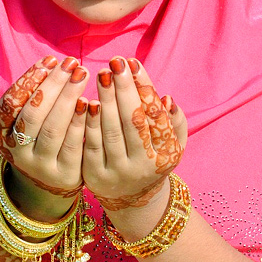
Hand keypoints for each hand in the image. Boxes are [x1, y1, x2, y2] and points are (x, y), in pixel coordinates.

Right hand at [0, 55, 88, 220]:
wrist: (55, 180)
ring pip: (52, 129)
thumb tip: (54, 62)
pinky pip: (73, 145)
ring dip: (68, 98)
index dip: (30, 80)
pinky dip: (81, 122)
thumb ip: (36, 96)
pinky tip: (91, 103)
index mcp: (1, 134)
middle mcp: (17, 152)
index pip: (11, 103)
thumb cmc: (45, 137)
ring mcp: (40, 166)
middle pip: (33, 114)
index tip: (51, 59)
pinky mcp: (64, 175)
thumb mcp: (31, 120)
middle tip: (71, 63)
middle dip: (53, 85)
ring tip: (82, 75)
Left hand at [83, 57, 187, 214]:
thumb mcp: (173, 144)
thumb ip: (174, 122)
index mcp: (166, 154)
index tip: (133, 63)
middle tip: (115, 63)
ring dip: (106, 100)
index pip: (155, 115)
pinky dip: (89, 122)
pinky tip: (87, 101)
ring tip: (101, 75)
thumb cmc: (152, 159)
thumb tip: (165, 98)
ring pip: (111, 131)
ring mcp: (119, 172)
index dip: (144, 87)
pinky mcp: (95, 176)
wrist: (131, 198)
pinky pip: (92, 144)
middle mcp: (144, 165)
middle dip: (123, 89)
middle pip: (133, 120)